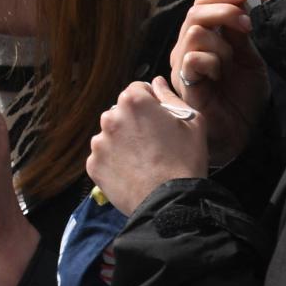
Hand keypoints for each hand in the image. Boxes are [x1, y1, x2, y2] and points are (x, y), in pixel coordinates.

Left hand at [86, 77, 207, 216]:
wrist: (169, 203)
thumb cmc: (185, 160)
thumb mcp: (193, 122)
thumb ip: (170, 96)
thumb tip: (157, 83)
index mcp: (134, 101)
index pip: (137, 89)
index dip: (151, 102)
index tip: (160, 118)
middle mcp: (111, 117)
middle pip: (121, 111)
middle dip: (134, 121)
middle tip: (154, 141)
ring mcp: (99, 143)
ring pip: (110, 134)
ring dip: (122, 141)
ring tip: (143, 159)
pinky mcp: (93, 165)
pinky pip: (104, 157)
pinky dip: (114, 161)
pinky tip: (133, 171)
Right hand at [170, 0, 269, 164]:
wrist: (242, 132)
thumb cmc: (243, 96)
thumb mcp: (249, 57)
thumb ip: (240, 32)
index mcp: (203, 37)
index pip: (201, 2)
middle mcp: (187, 48)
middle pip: (195, 12)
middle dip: (225, 12)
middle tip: (246, 26)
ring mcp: (182, 66)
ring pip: (194, 32)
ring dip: (221, 44)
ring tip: (231, 63)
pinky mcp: (184, 84)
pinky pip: (192, 59)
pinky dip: (212, 62)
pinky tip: (220, 76)